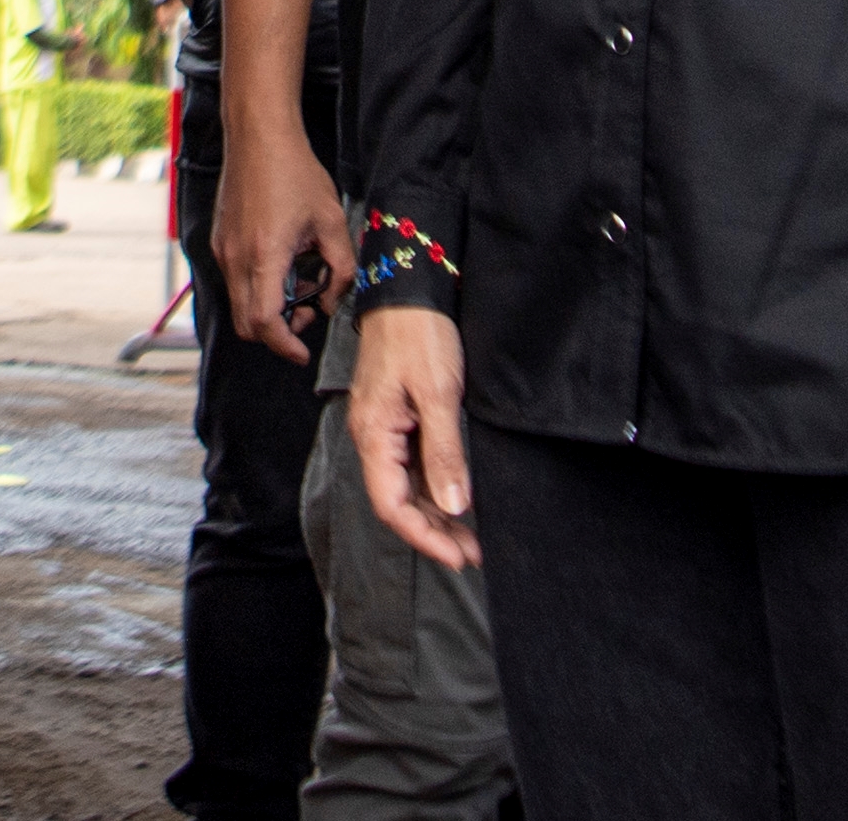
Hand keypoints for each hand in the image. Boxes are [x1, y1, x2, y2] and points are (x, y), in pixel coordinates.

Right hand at [219, 116, 355, 363]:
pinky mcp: (219, 239)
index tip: (302, 353)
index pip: (265, 323)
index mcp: (264, 256)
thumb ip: (341, 270)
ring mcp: (222, 248)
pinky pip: (234, 279)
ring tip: (299, 280)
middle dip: (278, 331)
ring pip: (239, 302)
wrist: (259, 136)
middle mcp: (234, 257)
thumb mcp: (333, 222)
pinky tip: (282, 261)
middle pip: (247, 323)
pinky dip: (257, 287)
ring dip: (267, 308)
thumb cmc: (295, 173)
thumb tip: (332, 299)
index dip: (285, 346)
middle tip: (306, 313)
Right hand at [350, 306, 478, 569]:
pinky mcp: (398, 419)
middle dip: (435, 532)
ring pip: (406, 486)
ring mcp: (384, 429)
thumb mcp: (438, 394)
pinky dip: (435, 487)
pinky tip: (459, 497)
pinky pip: (412, 466)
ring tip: (472, 535)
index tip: (458, 556)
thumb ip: (444, 453)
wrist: (409, 291)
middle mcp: (373, 437)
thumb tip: (454, 505)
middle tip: (474, 553)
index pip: (391, 505)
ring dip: (437, 513)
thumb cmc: (419, 335)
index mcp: (373, 434)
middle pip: (398, 501)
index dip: (424, 537)